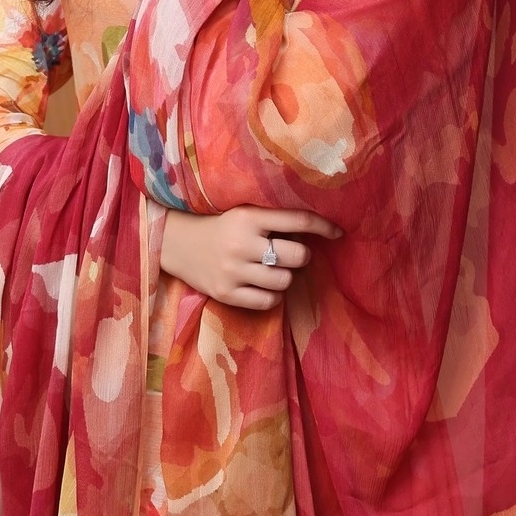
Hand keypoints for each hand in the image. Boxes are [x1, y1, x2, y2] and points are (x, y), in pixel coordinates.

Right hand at [160, 204, 342, 310]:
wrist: (176, 243)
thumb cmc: (220, 226)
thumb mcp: (243, 212)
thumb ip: (273, 219)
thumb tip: (316, 229)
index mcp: (248, 216)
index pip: (297, 220)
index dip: (324, 226)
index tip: (339, 232)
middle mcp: (241, 243)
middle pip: (297, 256)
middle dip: (300, 256)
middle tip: (291, 253)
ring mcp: (233, 271)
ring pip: (285, 281)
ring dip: (286, 276)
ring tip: (273, 269)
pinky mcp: (226, 294)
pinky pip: (268, 302)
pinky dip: (273, 295)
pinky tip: (263, 285)